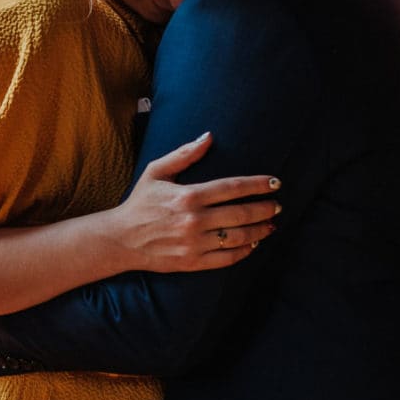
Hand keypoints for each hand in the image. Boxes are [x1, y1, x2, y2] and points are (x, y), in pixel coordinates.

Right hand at [109, 133, 278, 271]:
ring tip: (271, 224)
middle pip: (241, 213)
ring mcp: (194, 243)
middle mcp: (194, 220)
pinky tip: (253, 244)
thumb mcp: (156, 172)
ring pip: (239, 237)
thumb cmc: (140, 202)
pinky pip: (227, 258)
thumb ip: (184, 154)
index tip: (275, 183)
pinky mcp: (193, 262)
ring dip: (260, 230)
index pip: (233, 187)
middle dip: (265, 208)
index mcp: (188, 195)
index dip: (258, 185)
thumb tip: (209, 137)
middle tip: (278, 205)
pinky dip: (244, 251)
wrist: (120, 239)